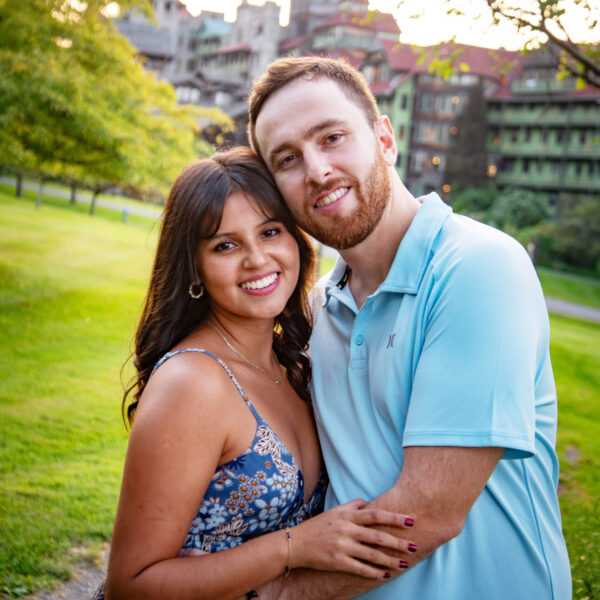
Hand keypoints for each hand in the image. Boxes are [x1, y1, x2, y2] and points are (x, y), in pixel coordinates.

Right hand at [290, 498, 414, 578]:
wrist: (296, 544)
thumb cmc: (318, 526)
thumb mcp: (335, 511)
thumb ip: (353, 506)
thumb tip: (370, 503)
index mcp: (347, 516)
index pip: (375, 515)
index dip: (393, 518)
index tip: (410, 520)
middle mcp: (346, 530)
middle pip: (377, 536)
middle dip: (397, 542)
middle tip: (414, 545)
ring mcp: (342, 546)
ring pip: (372, 555)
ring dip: (390, 560)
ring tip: (405, 564)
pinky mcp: (337, 562)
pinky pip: (360, 568)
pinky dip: (374, 572)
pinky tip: (385, 574)